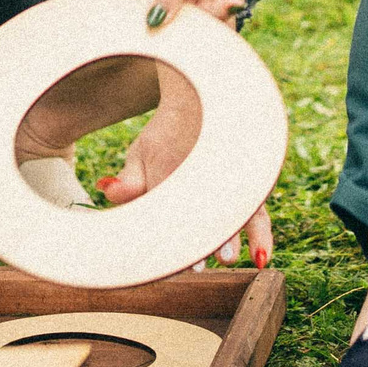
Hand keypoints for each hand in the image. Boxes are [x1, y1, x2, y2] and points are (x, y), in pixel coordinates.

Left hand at [98, 78, 272, 269]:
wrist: (203, 101)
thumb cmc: (167, 136)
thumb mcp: (141, 153)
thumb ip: (129, 180)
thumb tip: (107, 191)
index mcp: (168, 169)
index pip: (162, 206)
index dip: (163, 235)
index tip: (162, 260)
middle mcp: (200, 176)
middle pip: (199, 212)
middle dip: (196, 241)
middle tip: (194, 265)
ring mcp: (227, 182)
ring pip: (230, 212)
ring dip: (228, 237)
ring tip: (226, 258)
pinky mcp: (249, 188)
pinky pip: (258, 213)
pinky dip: (260, 236)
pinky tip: (260, 256)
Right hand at [112, 0, 256, 27]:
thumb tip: (153, 23)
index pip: (119, 2)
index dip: (125, 23)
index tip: (149, 32)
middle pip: (157, 22)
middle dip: (184, 24)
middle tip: (208, 6)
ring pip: (188, 25)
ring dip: (211, 18)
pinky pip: (210, 19)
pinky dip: (223, 13)